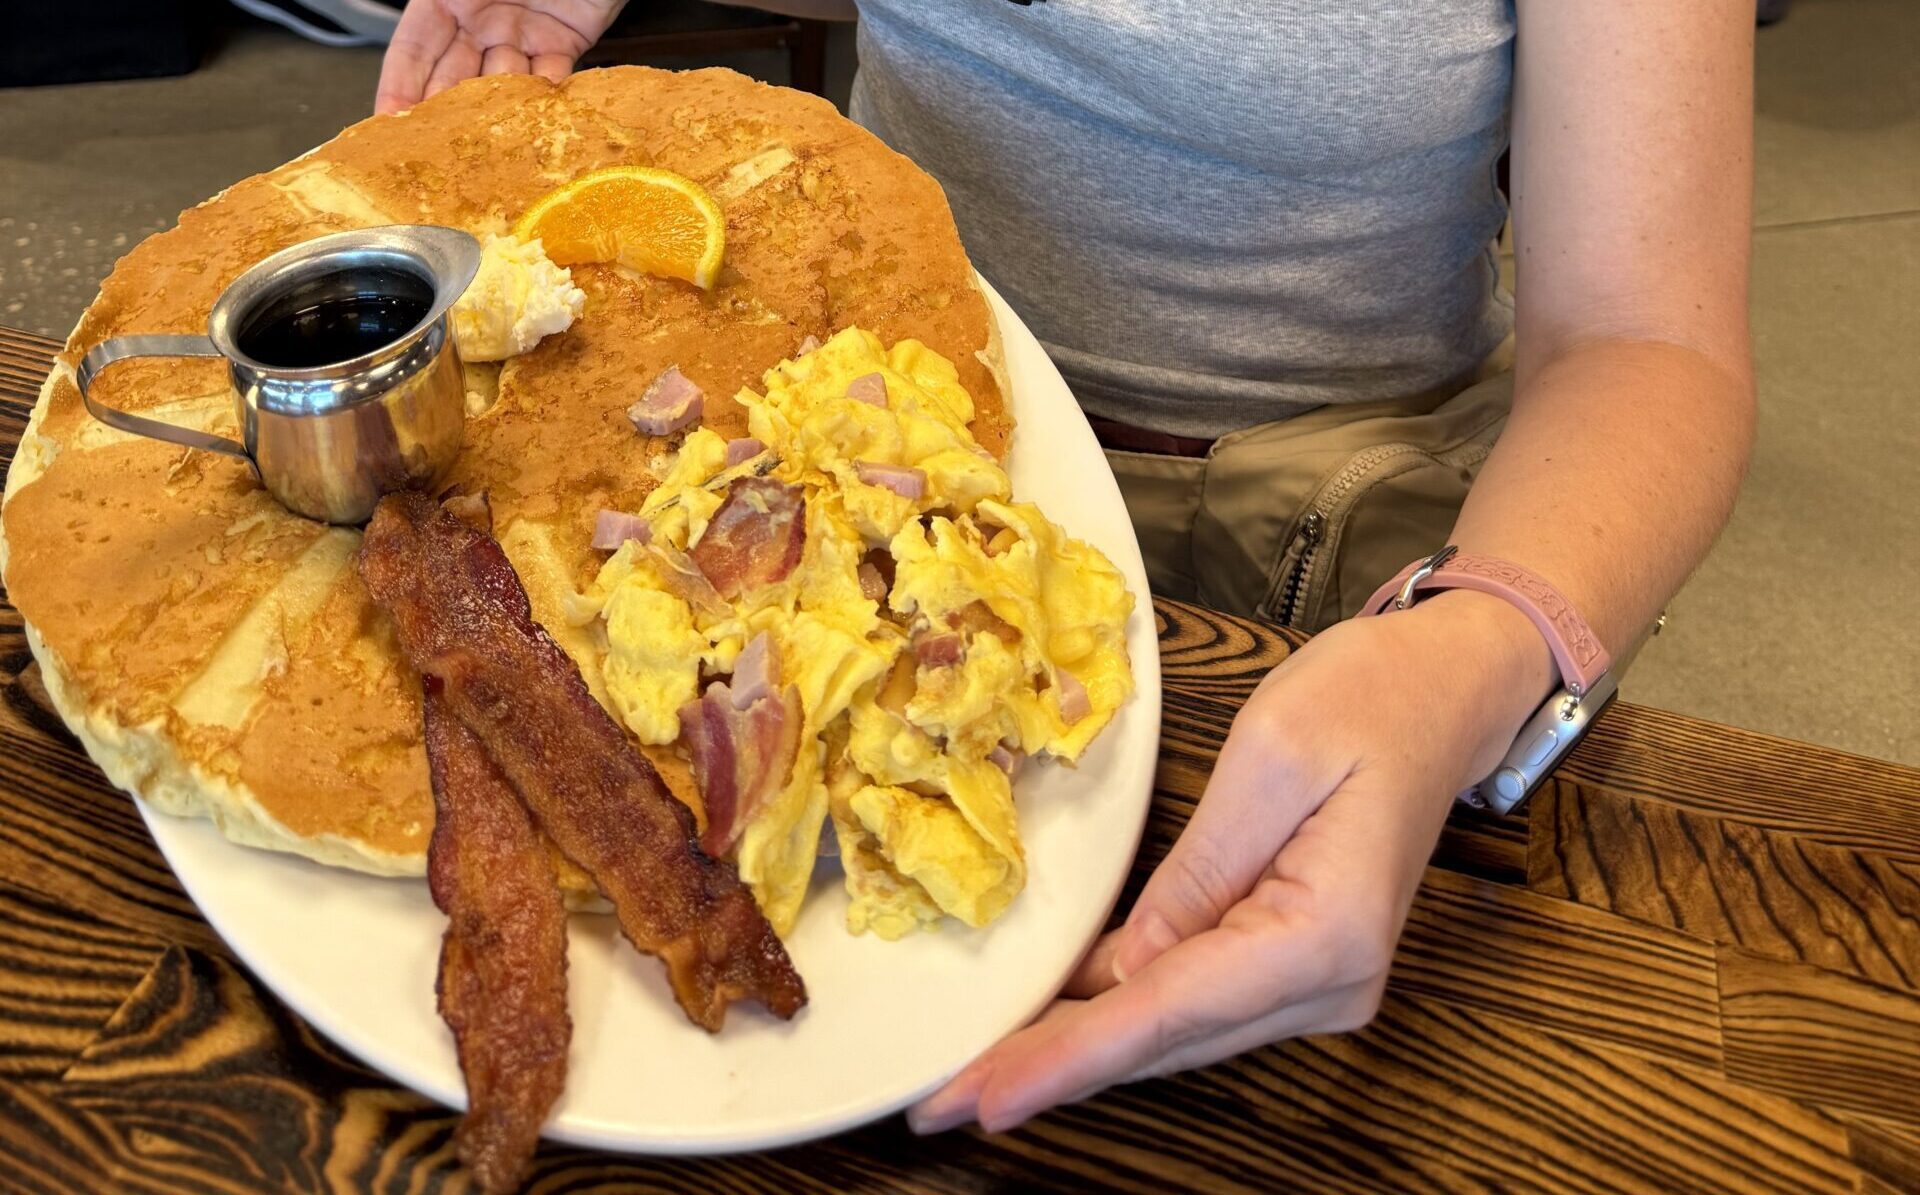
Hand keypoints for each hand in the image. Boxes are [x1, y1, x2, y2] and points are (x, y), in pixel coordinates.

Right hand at [375, 0, 626, 114]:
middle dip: (447, 113)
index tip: (389, 125)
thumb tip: (420, 35)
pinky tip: (538, 116)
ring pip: (503, 84)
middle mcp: (479, 20)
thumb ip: (442, 3)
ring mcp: (521, 34)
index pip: (413, 50)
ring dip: (498, 110)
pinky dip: (546, 98)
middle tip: (441, 152)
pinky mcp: (563, 42)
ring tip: (492, 138)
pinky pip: (552, 77)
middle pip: (455, 76)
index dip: (399, 87)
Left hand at [909, 591, 1552, 1133]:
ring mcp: (1316, 982)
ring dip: (1075, 1048)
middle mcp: (1327, 985)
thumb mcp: (1267, 759)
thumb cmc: (1368, 699)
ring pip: (1172, 1031)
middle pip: (1163, 1040)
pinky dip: (1118, 1014)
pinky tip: (1052, 1023)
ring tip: (977, 1074)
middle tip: (942, 1100)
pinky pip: (1191, 1000)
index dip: (1067, 1057)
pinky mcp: (1294, 961)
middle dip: (1050, 1069)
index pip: (1167, 1011)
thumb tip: (1122, 971)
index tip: (982, 1098)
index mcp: (1326, 937)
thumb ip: (1195, 875)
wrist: (1446, 689)